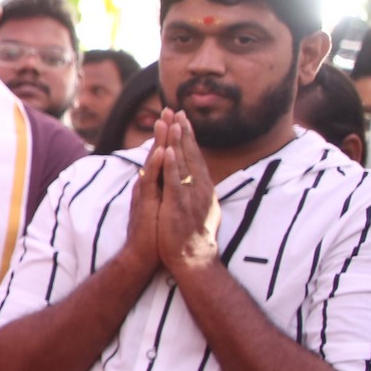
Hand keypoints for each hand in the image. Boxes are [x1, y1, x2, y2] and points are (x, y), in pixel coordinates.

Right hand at [119, 132, 165, 276]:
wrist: (143, 255)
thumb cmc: (155, 233)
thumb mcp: (162, 207)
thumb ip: (165, 190)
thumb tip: (172, 178)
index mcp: (157, 184)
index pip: (164, 155)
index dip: (170, 137)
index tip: (177, 118)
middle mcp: (150, 185)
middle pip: (158, 153)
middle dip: (165, 131)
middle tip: (170, 110)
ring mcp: (147, 193)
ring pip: (154, 163)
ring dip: (160, 142)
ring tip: (166, 123)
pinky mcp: (146, 203)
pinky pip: (152, 181)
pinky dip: (157, 165)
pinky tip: (162, 152)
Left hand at [157, 110, 220, 276]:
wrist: (193, 260)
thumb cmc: (192, 235)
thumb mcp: (197, 207)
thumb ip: (194, 190)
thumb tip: (193, 176)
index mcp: (202, 187)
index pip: (195, 155)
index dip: (188, 136)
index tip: (181, 118)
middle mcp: (199, 188)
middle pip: (190, 154)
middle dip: (182, 131)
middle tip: (175, 110)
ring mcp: (190, 197)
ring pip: (184, 163)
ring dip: (177, 141)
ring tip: (172, 122)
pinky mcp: (178, 207)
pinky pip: (174, 182)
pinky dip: (172, 165)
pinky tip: (168, 150)